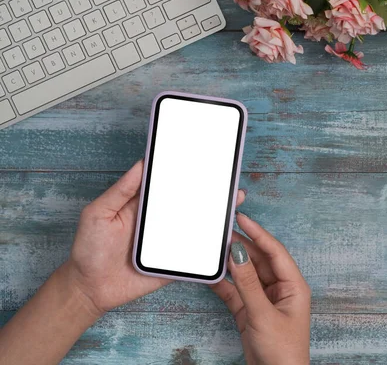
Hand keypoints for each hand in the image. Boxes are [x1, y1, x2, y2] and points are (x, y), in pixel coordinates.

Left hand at [64, 160, 246, 314]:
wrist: (89, 289)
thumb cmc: (89, 249)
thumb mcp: (98, 213)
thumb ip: (120, 191)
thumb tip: (141, 164)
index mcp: (143, 205)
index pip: (167, 184)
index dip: (184, 172)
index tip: (202, 159)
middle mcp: (159, 220)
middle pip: (188, 203)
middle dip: (209, 191)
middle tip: (229, 180)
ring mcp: (168, 241)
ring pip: (197, 225)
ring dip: (216, 215)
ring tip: (234, 202)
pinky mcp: (173, 262)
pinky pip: (195, 253)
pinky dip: (211, 245)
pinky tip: (226, 235)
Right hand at [211, 212, 310, 364]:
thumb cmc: (283, 352)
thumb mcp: (263, 314)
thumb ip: (248, 283)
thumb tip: (238, 255)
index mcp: (293, 286)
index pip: (275, 251)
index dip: (258, 233)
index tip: (242, 218)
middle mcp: (280, 289)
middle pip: (259, 260)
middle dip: (242, 246)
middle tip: (223, 231)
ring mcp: (264, 300)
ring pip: (246, 274)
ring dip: (232, 263)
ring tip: (215, 248)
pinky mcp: (249, 312)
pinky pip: (235, 291)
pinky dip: (224, 283)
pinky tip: (211, 275)